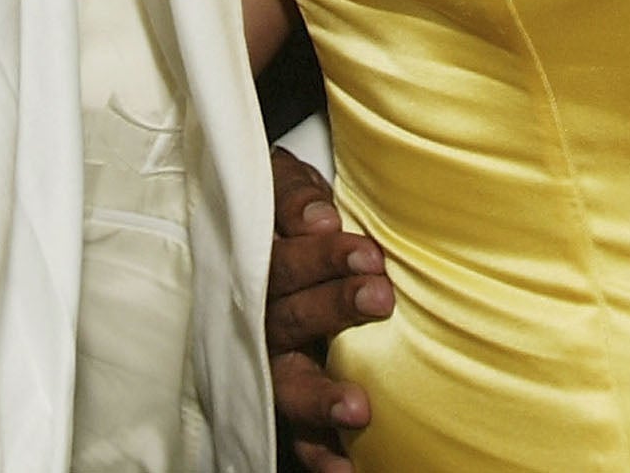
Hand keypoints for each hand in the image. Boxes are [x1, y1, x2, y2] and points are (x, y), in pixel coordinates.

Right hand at [269, 145, 390, 471]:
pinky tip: (346, 467)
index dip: (323, 259)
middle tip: (379, 298)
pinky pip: (292, 435)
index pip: (281, 263)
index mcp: (253, 263)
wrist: (250, 235)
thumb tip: (320, 217)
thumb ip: (293, 197)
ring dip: (321, 396)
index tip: (368, 253)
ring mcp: (267, 362)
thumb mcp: (276, 186)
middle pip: (287, 319)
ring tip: (359, 408)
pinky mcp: (281, 398)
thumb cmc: (277, 210)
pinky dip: (318, 452)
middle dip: (334, 309)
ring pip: (285, 383)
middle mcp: (256, 318)